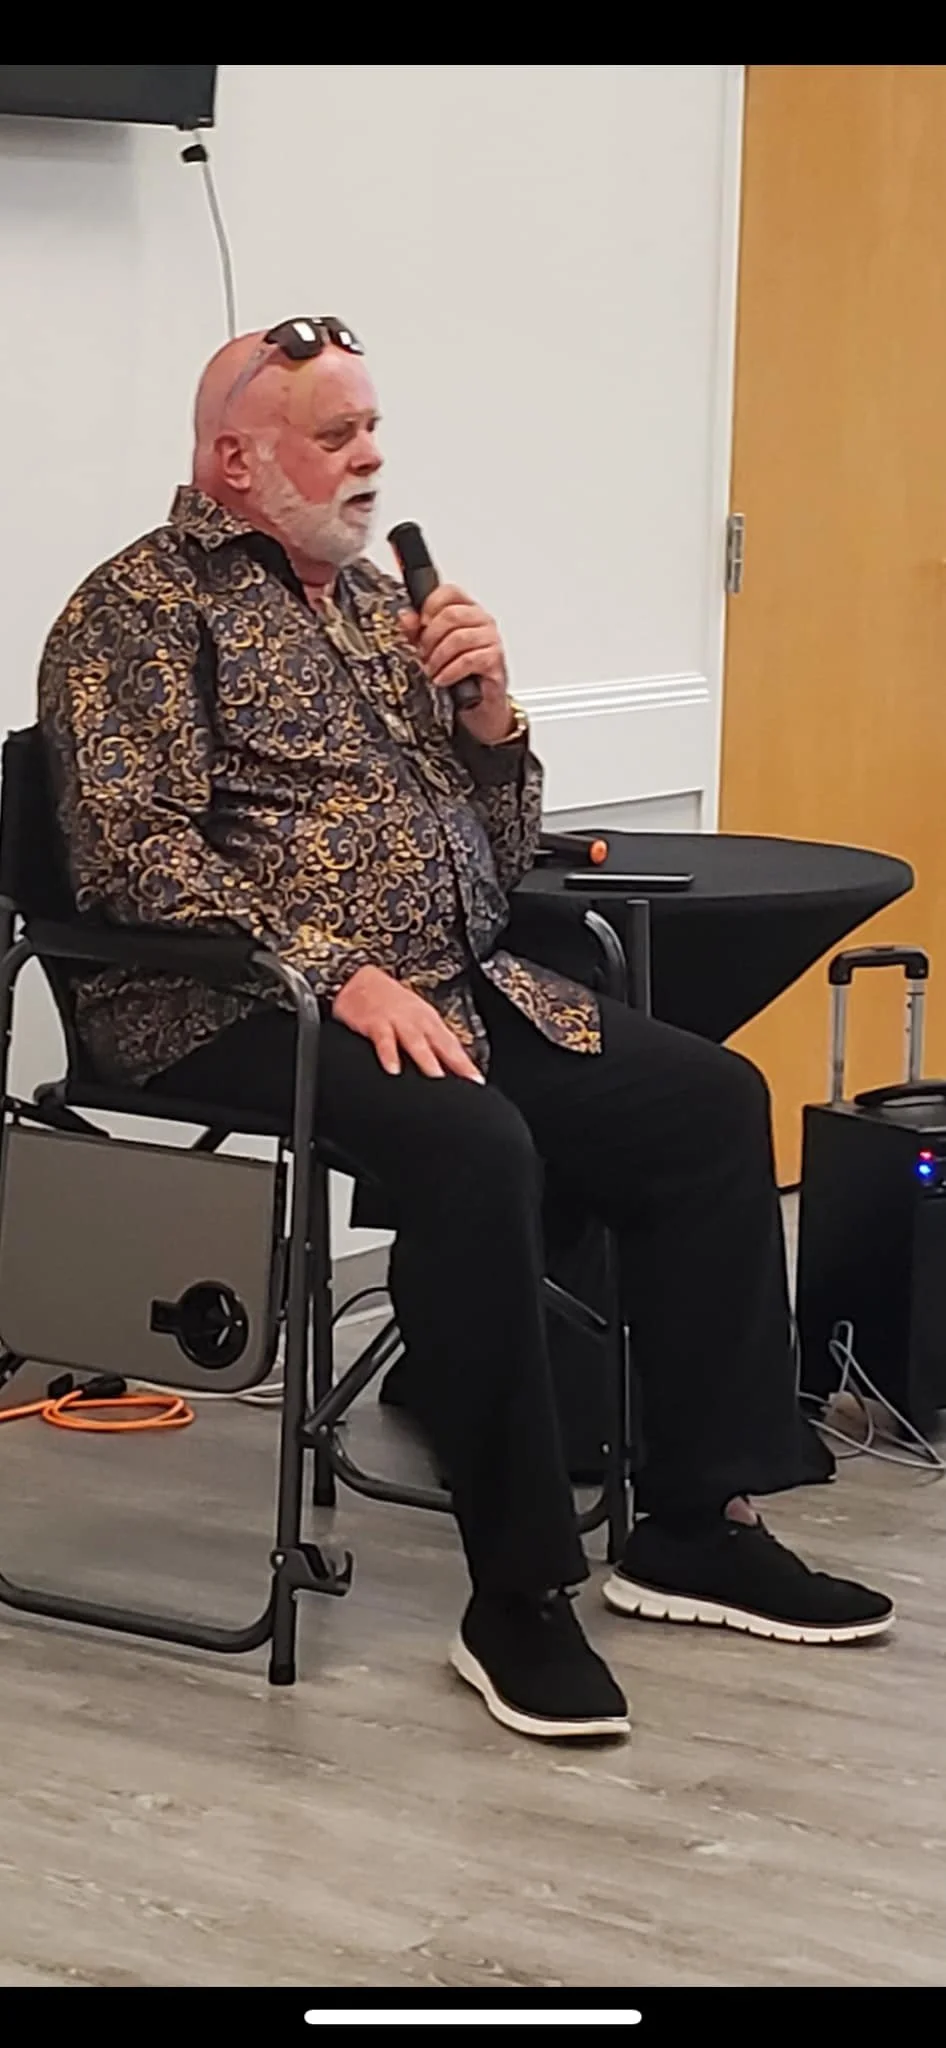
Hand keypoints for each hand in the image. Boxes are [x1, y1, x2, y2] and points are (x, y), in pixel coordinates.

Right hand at [332, 965, 483, 1081]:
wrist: (359, 979)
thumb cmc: (388, 1003)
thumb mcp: (414, 1020)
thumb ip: (428, 1045)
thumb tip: (444, 1070)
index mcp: (429, 1022)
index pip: (453, 1046)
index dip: (466, 1065)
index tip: (478, 1082)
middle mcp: (418, 1022)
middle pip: (442, 1044)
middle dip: (457, 1063)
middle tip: (468, 1082)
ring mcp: (397, 1021)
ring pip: (416, 1042)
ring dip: (427, 1060)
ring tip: (437, 1077)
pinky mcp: (375, 1023)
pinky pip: (383, 1040)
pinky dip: (388, 1054)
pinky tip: (393, 1069)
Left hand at [399, 583, 514, 746]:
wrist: (478, 703)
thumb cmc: (458, 672)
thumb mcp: (430, 649)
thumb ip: (416, 631)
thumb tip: (406, 616)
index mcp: (467, 610)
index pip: (450, 592)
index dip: (431, 604)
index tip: (420, 623)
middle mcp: (481, 620)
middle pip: (452, 614)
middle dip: (430, 637)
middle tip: (423, 653)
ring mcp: (491, 639)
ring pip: (459, 637)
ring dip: (438, 657)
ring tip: (431, 670)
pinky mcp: (495, 660)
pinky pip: (469, 660)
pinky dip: (450, 671)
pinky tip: (442, 679)